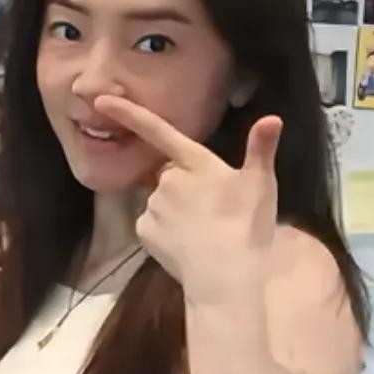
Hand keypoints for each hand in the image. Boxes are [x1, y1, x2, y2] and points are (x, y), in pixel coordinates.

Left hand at [93, 95, 281, 306]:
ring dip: (175, 210)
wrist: (224, 272)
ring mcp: (153, 205)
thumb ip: (261, 149)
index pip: (157, 130)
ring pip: (161, 201)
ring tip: (202, 230)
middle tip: (212, 209)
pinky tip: (185, 244)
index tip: (101, 100)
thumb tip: (272, 118)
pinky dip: (164, 232)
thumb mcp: (262, 183)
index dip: (129, 114)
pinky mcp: (144, 231)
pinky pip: (151, 225)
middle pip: (169, 175)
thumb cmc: (247, 224)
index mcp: (195, 162)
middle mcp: (168, 179)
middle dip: (184, 186)